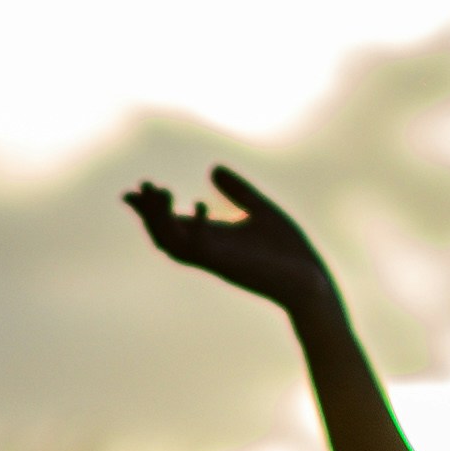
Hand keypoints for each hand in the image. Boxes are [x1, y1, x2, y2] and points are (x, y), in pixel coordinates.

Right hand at [125, 160, 332, 312]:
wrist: (312, 281)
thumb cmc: (288, 251)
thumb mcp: (260, 210)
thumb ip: (238, 191)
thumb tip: (213, 169)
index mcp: (213, 238)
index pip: (172, 224)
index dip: (151, 208)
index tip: (137, 188)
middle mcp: (208, 251)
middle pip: (162, 235)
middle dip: (148, 213)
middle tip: (143, 187)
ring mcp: (216, 260)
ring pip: (172, 244)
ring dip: (160, 221)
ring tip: (161, 193)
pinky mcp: (229, 265)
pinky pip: (201, 249)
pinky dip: (196, 227)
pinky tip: (200, 205)